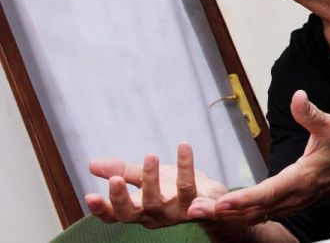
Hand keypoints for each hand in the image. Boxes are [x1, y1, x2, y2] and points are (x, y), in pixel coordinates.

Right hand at [86, 143, 226, 227]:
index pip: (114, 215)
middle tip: (115, 179)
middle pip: (131, 213)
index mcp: (138, 210)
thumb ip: (121, 171)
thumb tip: (91, 164)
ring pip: (158, 201)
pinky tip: (184, 146)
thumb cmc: (171, 188)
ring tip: (150, 156)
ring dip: (151, 180)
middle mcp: (153, 215)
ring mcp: (173, 212)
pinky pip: (189, 185)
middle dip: (121, 198)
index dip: (101, 209)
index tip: (89, 196)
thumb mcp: (144, 178)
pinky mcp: (195, 202)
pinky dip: (186, 166)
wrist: (208, 197)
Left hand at [187, 90, 329, 223]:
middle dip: (224, 213)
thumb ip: (311, 113)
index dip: (244, 199)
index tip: (222, 203)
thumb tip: (298, 96)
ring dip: (226, 216)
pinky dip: (238, 216)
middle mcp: (293, 197)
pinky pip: (259, 215)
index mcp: (301, 179)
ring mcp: (289, 205)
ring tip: (198, 212)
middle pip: (254, 210)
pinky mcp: (286, 206)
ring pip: (255, 216)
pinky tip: (219, 212)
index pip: (268, 192)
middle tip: (194, 211)